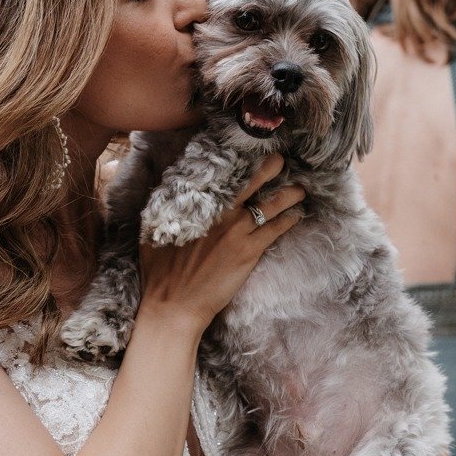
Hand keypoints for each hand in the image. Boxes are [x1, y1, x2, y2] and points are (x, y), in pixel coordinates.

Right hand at [138, 155, 303, 334]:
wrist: (174, 303)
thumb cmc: (160, 270)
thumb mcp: (154, 229)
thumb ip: (166, 206)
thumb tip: (166, 187)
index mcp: (199, 203)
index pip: (224, 173)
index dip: (241, 161)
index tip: (251, 153)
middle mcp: (221, 211)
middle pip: (253, 180)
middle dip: (271, 166)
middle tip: (281, 161)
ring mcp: (238, 230)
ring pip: (272, 203)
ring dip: (289, 194)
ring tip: (300, 190)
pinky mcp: (250, 250)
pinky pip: (277, 228)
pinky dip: (290, 219)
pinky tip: (298, 214)